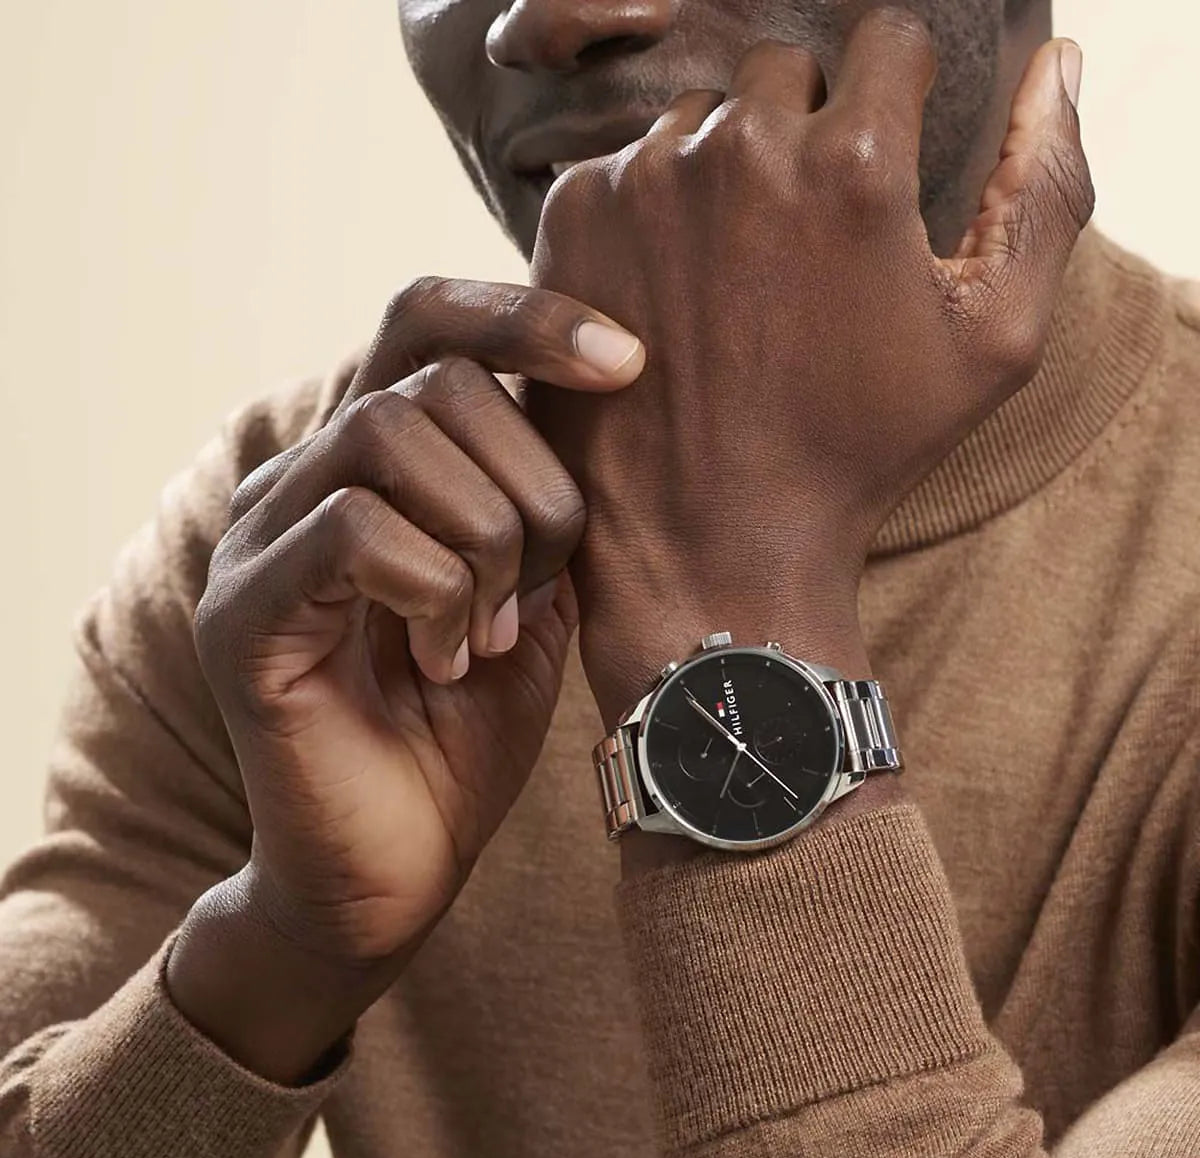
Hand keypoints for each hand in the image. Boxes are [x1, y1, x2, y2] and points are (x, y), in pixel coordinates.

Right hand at [170, 277, 643, 1080]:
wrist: (396, 871)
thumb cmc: (466, 732)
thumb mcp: (537, 599)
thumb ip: (546, 504)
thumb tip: (601, 406)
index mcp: (371, 465)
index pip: (425, 320)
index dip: (526, 316)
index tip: (627, 363)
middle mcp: (302, 479)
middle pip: (427, 376)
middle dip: (526, 480)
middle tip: (540, 584)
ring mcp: (259, 540)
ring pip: (386, 436)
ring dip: (480, 539)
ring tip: (491, 633)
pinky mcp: (243, 612)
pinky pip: (353, 528)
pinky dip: (434, 589)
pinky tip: (448, 659)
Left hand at [525, 9, 1092, 724]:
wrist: (714, 540)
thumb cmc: (858, 453)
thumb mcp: (993, 342)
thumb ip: (1046, 188)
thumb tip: (1061, 65)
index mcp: (854, 163)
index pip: (888, 40)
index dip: (897, 95)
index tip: (882, 159)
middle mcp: (739, 147)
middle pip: (785, 72)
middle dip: (806, 129)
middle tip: (804, 236)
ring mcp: (643, 179)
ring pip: (700, 120)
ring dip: (723, 169)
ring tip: (735, 275)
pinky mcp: (574, 216)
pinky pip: (624, 168)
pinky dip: (650, 210)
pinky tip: (671, 293)